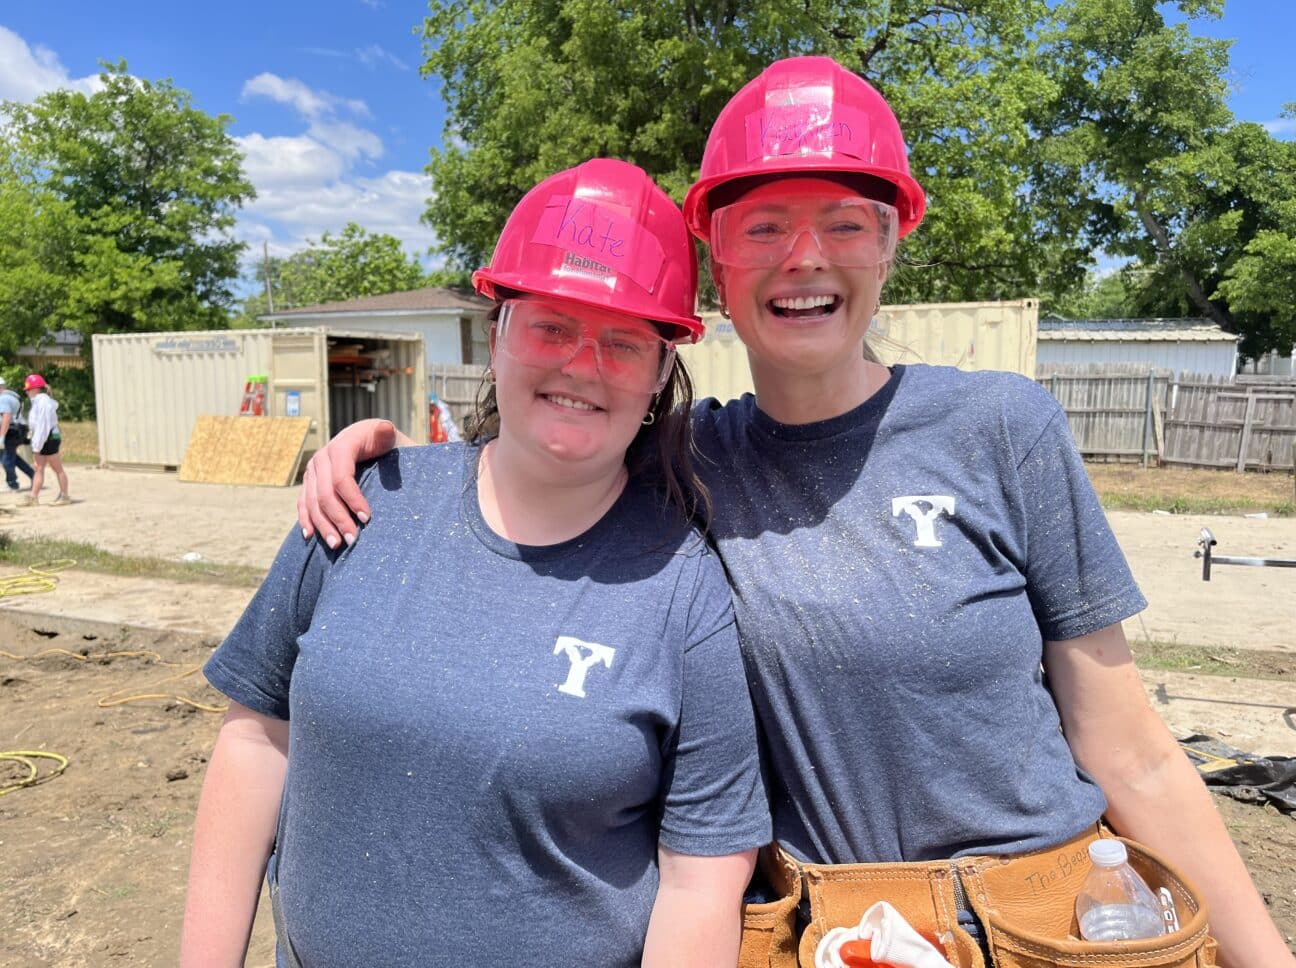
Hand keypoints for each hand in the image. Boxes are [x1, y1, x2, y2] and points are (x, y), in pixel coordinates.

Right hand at [297, 419, 396, 547]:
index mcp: (342, 445)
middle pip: (325, 493)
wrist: (372, 441)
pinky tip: (310, 536)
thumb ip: (386, 434)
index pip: (341, 477)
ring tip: (336, 545)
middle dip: (338, 519)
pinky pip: (303, 503)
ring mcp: (314, 470)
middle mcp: (323, 457)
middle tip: (353, 539)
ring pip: (312, 502)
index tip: (368, 518)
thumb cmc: (385, 443)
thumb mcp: (388, 436)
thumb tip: (384, 430)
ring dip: (323, 525)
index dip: (353, 499)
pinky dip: (306, 519)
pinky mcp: (310, 482)